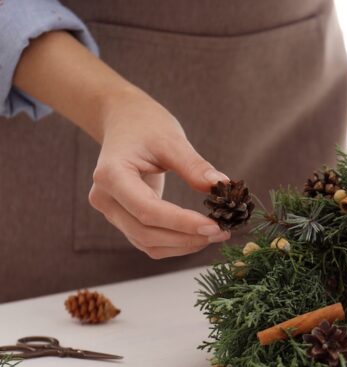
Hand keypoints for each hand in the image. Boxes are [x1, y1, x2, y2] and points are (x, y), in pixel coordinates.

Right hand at [88, 90, 230, 257]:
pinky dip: (176, 243)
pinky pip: (149, 241)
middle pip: (145, 233)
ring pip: (147, 243)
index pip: (147, 210)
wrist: (124, 122)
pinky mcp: (123, 219)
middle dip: (187, 238)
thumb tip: (222, 185)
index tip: (214, 226)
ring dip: (183, 245)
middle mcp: (104, 198)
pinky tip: (200, 235)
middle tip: (222, 232)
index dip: (182, 223)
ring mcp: (111, 211)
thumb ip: (194, 165)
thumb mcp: (172, 139)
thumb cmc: (146, 125)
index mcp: (111, 175)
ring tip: (216, 234)